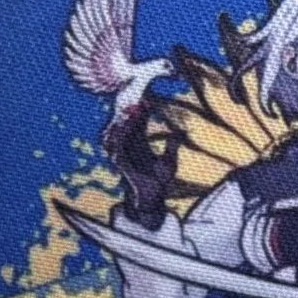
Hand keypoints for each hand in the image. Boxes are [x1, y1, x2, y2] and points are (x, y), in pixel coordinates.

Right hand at [112, 105, 178, 229]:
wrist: (153, 196)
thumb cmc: (161, 179)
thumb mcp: (170, 160)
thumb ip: (173, 146)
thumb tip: (181, 132)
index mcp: (140, 143)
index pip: (138, 123)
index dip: (142, 112)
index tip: (147, 101)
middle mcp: (129, 147)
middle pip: (127, 125)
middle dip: (130, 113)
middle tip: (136, 103)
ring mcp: (122, 154)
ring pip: (117, 134)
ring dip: (122, 123)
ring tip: (128, 113)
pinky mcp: (120, 164)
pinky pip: (115, 149)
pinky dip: (117, 139)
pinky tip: (122, 130)